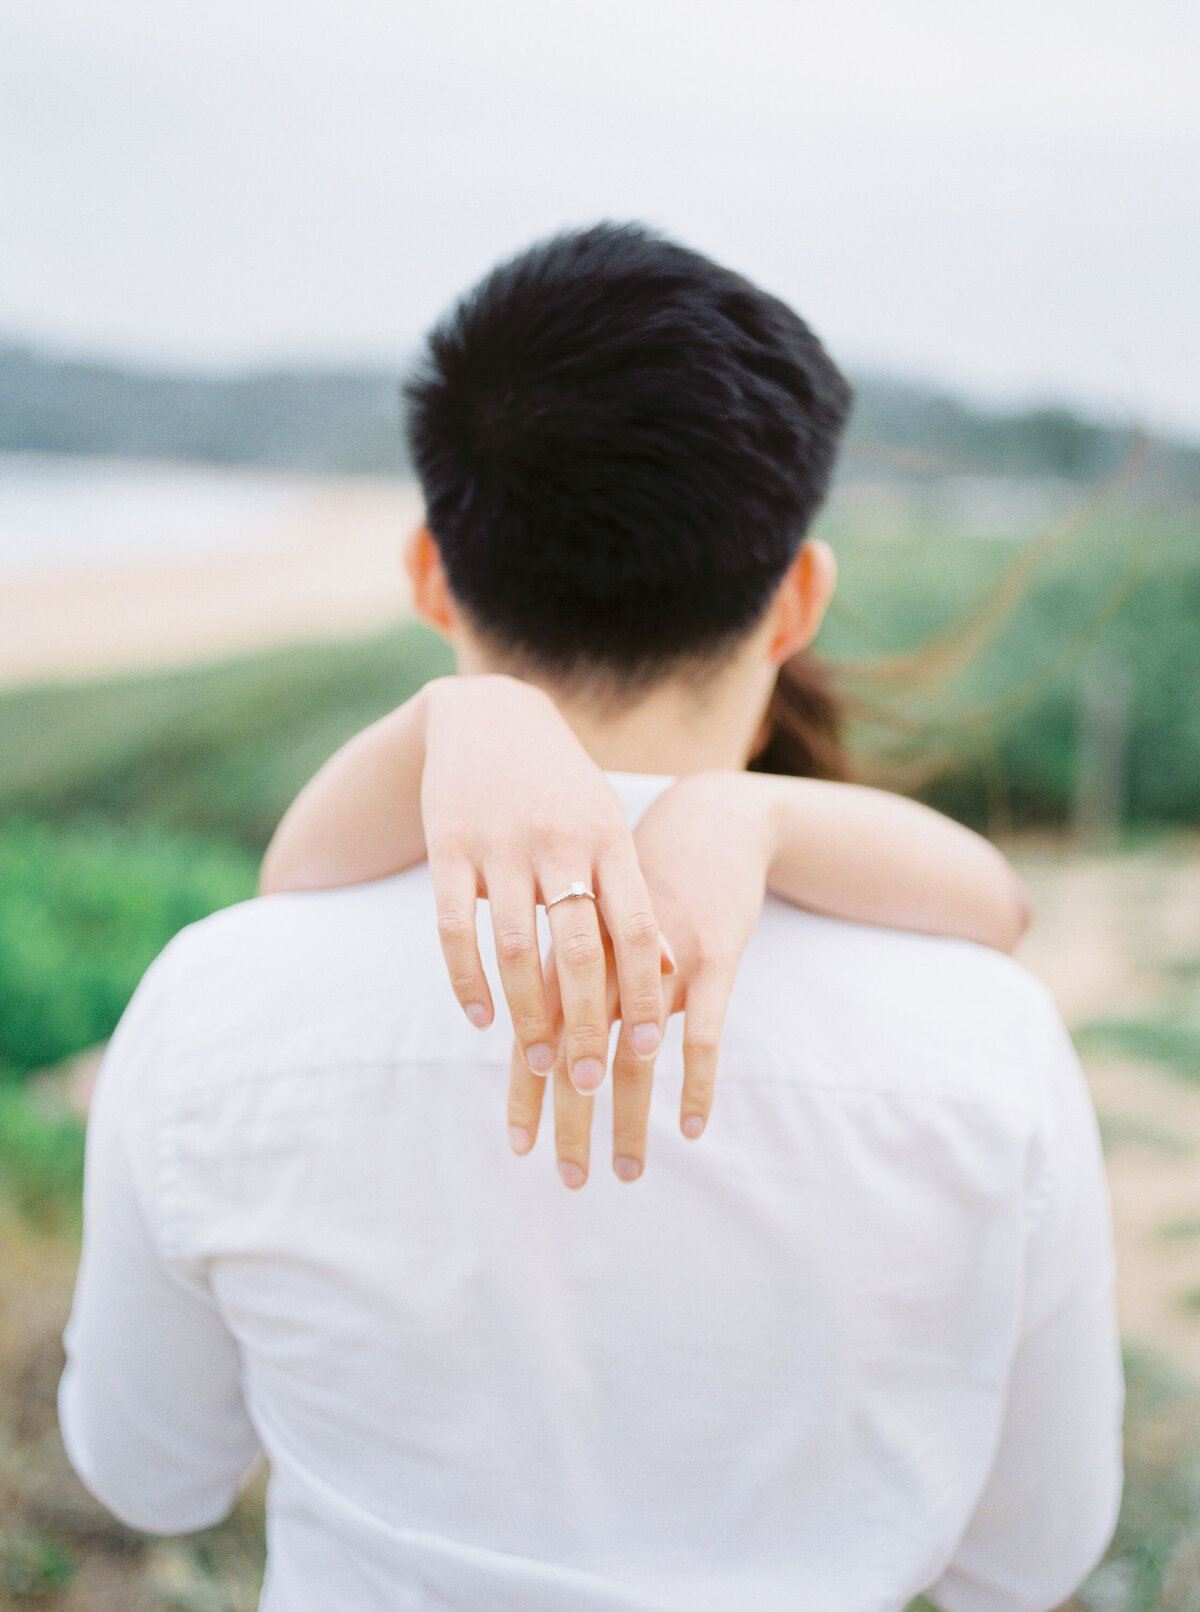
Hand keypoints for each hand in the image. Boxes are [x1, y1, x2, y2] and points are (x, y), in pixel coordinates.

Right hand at [420, 675, 665, 1092]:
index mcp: (608, 838)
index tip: (653, 1049)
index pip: (636, 928)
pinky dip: (467, 979)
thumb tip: (675, 968)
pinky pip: (455, 927)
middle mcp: (558, 842)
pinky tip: (480, 1018)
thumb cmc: (562, 784)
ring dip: (526, 1014)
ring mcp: (500, 845)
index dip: (646, 991)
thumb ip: (633, 894)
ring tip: (538, 1064)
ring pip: (515, 947)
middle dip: (587, 1023)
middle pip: (578, 950)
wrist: (488, 714)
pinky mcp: (448, 847)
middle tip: (590, 1082)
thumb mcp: (607, 825)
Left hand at [506, 771, 775, 1185]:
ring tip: (626, 1172)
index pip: (535, 1032)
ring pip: (637, 1055)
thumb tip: (528, 1035)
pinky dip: (697, 1084)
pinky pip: (704, 1033)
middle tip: (568, 1180)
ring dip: (630, 1120)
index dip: (525, 1091)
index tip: (518, 1148)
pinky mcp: (713, 958)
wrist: (706, 819)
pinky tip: (694, 1128)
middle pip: (578, 1054)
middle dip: (571, 1121)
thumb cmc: (640, 877)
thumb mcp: (589, 916)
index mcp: (568, 949)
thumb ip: (560, 971)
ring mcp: (661, 961)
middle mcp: (606, 959)